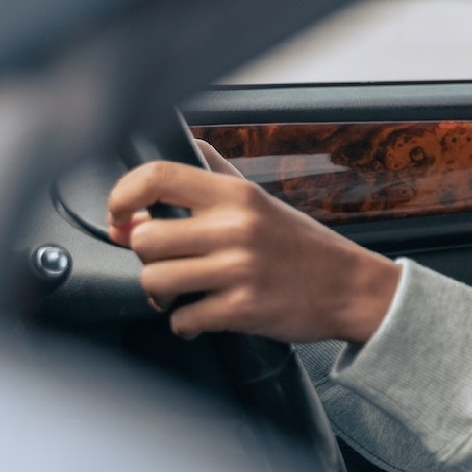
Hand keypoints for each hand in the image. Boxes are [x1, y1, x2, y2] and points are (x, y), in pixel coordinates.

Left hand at [108, 158, 401, 343]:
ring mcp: (239, 270)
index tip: (118, 216)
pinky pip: (183, 321)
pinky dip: (186, 325)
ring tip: (183, 293)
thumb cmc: (305, 246)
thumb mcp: (265, 200)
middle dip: (147, 257)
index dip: (121, 196)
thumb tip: (187, 146)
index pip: (156, 177)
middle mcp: (236, 228)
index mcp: (236, 196)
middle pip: (143, 239)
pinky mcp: (243, 309)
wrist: (353, 289)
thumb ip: (221, 173)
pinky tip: (204, 315)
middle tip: (167, 263)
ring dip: (161, 294)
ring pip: (155, 281)